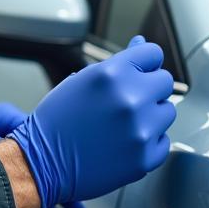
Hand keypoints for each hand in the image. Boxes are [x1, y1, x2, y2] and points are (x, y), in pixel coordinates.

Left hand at [0, 103, 85, 207]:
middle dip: (59, 184)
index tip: (74, 183)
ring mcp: (2, 151)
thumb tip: (18, 175)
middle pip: (43, 162)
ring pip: (32, 174)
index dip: (62, 166)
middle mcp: (11, 135)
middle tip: (75, 204)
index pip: (47, 144)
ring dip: (42, 192)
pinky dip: (26, 194)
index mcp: (11, 121)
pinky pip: (16, 182)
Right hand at [7, 35, 175, 207]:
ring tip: (121, 125)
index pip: (153, 54)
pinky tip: (124, 143)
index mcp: (112, 74)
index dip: (144, 64)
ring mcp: (140, 130)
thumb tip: (141, 45)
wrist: (41, 162)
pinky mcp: (144, 157)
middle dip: (148, 89)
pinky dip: (148, 142)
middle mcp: (130, 99)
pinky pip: (163, 141)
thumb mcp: (83, 80)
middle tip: (126, 103)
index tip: (137, 74)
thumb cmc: (57, 120)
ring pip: (167, 112)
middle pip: (165, 82)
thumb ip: (118, 63)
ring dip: (150, 116)